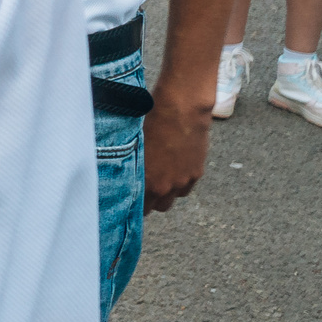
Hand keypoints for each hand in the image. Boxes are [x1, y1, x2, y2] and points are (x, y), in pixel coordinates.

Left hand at [144, 87, 209, 211]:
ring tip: (162, 178)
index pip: (140, 209)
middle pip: (159, 206)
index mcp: (147, 182)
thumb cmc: (150, 125)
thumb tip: (124, 176)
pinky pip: (187, 187)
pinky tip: (175, 170)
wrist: (180, 112)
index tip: (132, 201)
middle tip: (147, 188)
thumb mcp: (133, 149)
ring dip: (168, 192)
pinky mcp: (196, 172)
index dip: (136, 205)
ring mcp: (183, 180)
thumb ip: (132, 168)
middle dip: (152, 200)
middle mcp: (166, 186)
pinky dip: (181, 183)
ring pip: (174, 197)